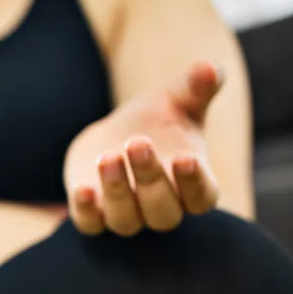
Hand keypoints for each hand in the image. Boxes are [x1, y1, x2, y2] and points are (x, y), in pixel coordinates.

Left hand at [63, 61, 222, 235]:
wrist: (116, 133)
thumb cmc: (158, 121)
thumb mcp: (179, 99)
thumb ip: (198, 87)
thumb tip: (210, 68)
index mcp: (192, 184)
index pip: (202, 198)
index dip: (195, 184)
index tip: (185, 159)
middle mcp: (161, 208)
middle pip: (162, 211)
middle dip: (150, 178)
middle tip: (137, 142)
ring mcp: (126, 215)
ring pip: (126, 220)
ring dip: (117, 190)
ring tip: (109, 156)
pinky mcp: (93, 215)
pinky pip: (89, 224)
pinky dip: (85, 210)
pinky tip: (81, 188)